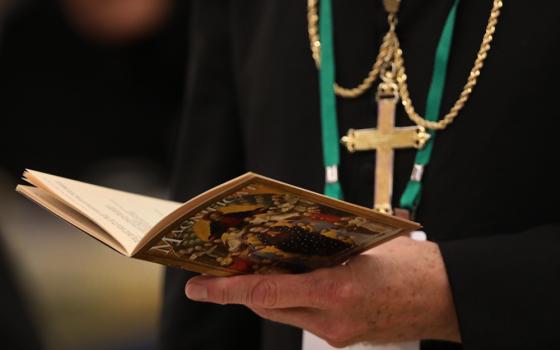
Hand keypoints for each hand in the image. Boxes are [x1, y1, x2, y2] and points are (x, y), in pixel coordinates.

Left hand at [185, 236, 459, 346]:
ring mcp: (338, 334)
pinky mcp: (345, 338)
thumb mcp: (365, 248)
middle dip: (241, 291)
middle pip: (270, 307)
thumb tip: (290, 247)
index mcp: (336, 292)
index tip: (198, 286)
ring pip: (286, 315)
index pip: (267, 292)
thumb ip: (324, 252)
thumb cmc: (415, 267)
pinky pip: (305, 319)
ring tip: (252, 273)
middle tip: (218, 274)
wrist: (448, 298)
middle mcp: (332, 321)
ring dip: (267, 296)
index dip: (227, 290)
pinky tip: (291, 283)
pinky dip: (292, 302)